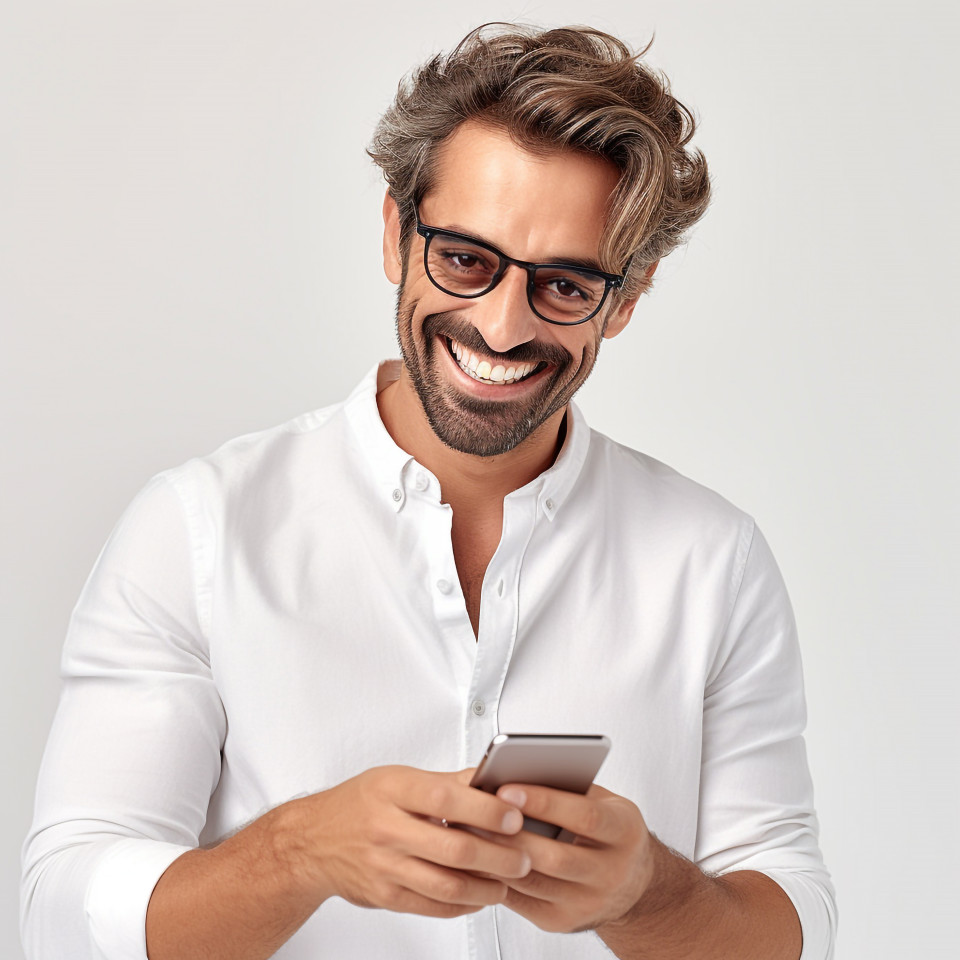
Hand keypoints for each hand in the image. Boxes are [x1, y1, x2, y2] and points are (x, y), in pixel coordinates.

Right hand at [280, 766, 530, 918]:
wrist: (312, 841)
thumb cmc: (360, 803)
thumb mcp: (398, 778)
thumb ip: (446, 782)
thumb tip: (491, 780)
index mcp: (393, 790)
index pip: (446, 798)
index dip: (485, 809)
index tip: (515, 815)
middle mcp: (387, 828)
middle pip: (453, 848)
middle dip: (498, 856)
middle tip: (525, 856)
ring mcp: (385, 866)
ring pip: (446, 885)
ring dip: (486, 887)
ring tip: (509, 880)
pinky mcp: (385, 896)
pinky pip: (432, 906)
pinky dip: (463, 905)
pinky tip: (479, 895)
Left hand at [487, 783, 655, 932]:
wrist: (632, 883)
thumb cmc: (609, 830)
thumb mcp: (604, 802)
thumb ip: (570, 788)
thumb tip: (517, 769)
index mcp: (625, 832)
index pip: (584, 817)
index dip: (544, 802)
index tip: (507, 788)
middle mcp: (612, 872)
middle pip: (556, 857)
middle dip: (512, 836)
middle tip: (477, 815)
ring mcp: (588, 902)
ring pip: (535, 883)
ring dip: (498, 859)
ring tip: (471, 834)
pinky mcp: (563, 921)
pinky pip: (524, 901)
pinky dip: (499, 879)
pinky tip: (481, 859)